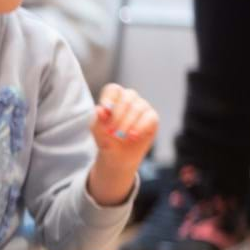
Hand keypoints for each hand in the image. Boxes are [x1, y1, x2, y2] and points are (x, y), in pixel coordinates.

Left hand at [87, 84, 158, 206]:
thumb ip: (97, 120)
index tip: (103, 114)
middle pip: (127, 98)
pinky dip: (140, 128)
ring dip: (128, 123)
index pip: (113, 89)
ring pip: (139, 107)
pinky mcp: (153, 119)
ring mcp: (143, 108)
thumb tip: (101, 111)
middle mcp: (130, 100)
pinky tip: (132, 138)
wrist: (117, 160)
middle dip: (118, 116)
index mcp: (114, 99)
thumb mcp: (96, 133)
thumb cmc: (105, 143)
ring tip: (121, 137)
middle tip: (112, 133)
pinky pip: (150, 118)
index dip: (109, 101)